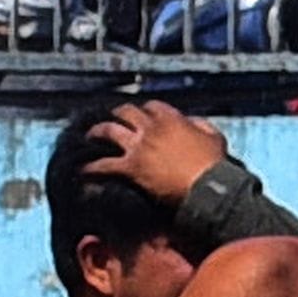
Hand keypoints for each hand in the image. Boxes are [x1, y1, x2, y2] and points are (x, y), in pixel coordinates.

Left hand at [84, 100, 227, 208]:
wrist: (207, 190)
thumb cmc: (214, 167)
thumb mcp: (214, 137)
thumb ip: (201, 125)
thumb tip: (192, 122)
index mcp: (172, 118)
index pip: (151, 106)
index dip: (145, 110)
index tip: (142, 115)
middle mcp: (151, 127)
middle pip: (126, 113)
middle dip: (117, 115)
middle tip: (111, 120)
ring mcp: (139, 146)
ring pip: (109, 131)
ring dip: (97, 133)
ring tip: (89, 137)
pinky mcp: (132, 167)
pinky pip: (105, 165)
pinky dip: (91, 167)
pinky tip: (82, 170)